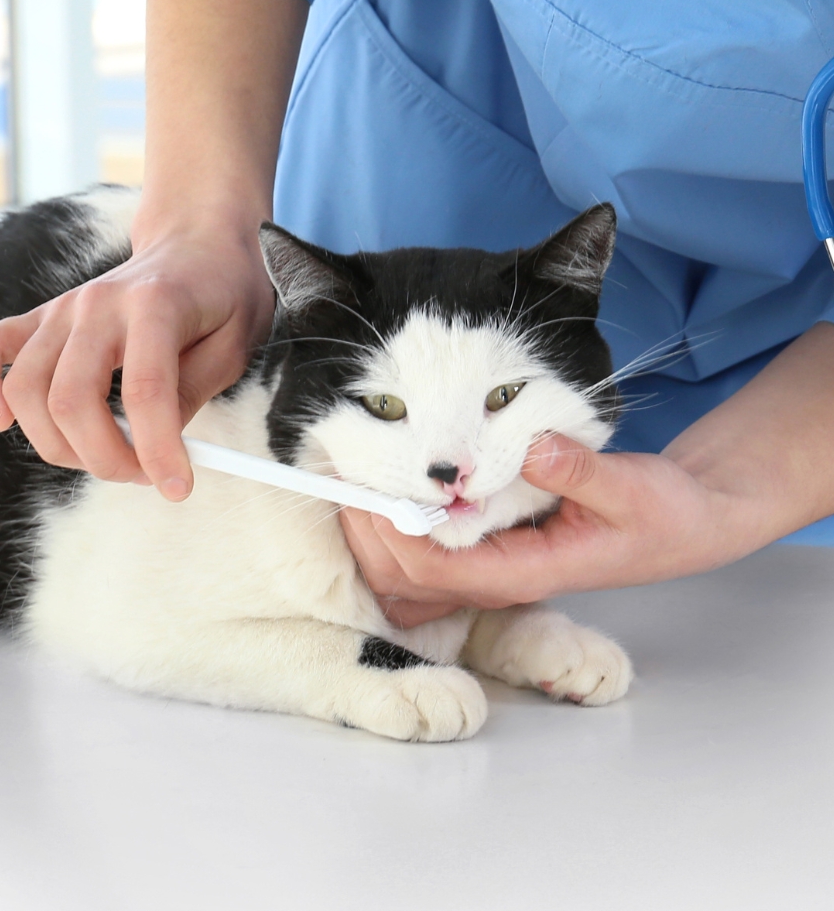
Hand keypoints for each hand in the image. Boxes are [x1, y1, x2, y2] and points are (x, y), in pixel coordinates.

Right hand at [0, 219, 274, 497]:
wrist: (198, 242)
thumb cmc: (223, 295)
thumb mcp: (232, 345)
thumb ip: (191, 394)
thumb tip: (151, 450)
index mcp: (156, 305)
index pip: (146, 391)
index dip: (158, 451)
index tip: (177, 488)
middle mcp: (98, 303)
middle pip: (73, 399)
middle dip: (105, 459)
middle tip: (143, 475)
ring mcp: (63, 307)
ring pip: (27, 391)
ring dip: (60, 445)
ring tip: (105, 455)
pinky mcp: (42, 315)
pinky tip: (1, 421)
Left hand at [342, 433, 751, 625]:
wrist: (682, 525)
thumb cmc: (661, 514)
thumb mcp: (633, 488)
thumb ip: (582, 472)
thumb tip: (531, 447)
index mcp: (522, 571)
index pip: (433, 566)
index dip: (389, 528)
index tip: (365, 479)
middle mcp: (496, 577)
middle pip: (403, 575)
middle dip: (365, 529)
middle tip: (342, 469)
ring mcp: (489, 567)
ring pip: (406, 571)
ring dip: (372, 529)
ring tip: (352, 475)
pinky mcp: (489, 548)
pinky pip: (425, 553)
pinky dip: (394, 526)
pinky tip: (385, 487)